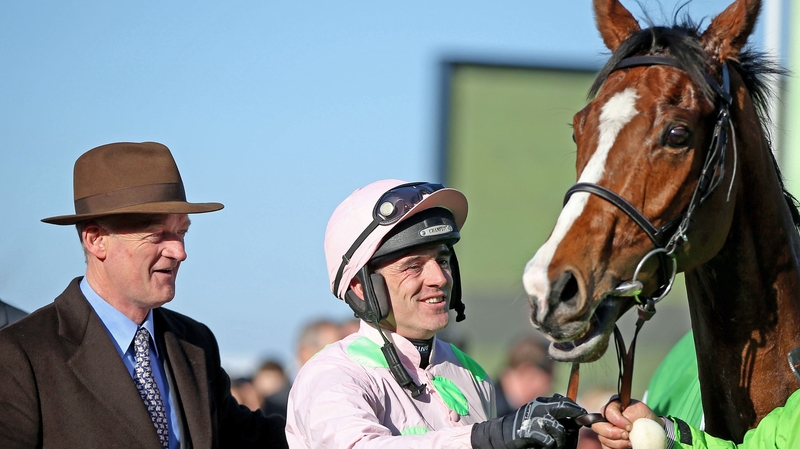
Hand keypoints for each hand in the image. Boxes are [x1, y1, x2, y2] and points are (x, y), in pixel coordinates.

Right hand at [471, 394, 585, 448]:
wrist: (502, 433)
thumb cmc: (523, 424)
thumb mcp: (537, 412)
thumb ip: (551, 410)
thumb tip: (573, 410)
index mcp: (541, 402)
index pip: (563, 401)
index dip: (575, 409)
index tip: (582, 414)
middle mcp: (539, 407)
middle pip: (564, 408)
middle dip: (575, 417)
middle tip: (579, 424)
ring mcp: (535, 419)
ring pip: (559, 431)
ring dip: (559, 440)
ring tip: (552, 442)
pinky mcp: (531, 432)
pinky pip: (550, 442)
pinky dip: (548, 445)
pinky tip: (542, 444)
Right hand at [591, 397, 659, 448]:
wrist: (651, 430)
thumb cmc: (645, 418)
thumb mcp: (641, 409)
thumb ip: (630, 413)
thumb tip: (625, 422)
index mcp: (613, 406)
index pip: (607, 411)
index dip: (617, 420)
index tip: (629, 427)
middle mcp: (606, 418)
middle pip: (598, 426)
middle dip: (612, 433)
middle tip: (626, 435)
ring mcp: (606, 430)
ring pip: (602, 438)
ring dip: (617, 443)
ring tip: (630, 442)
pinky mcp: (608, 442)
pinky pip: (605, 447)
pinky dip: (615, 448)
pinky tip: (626, 446)